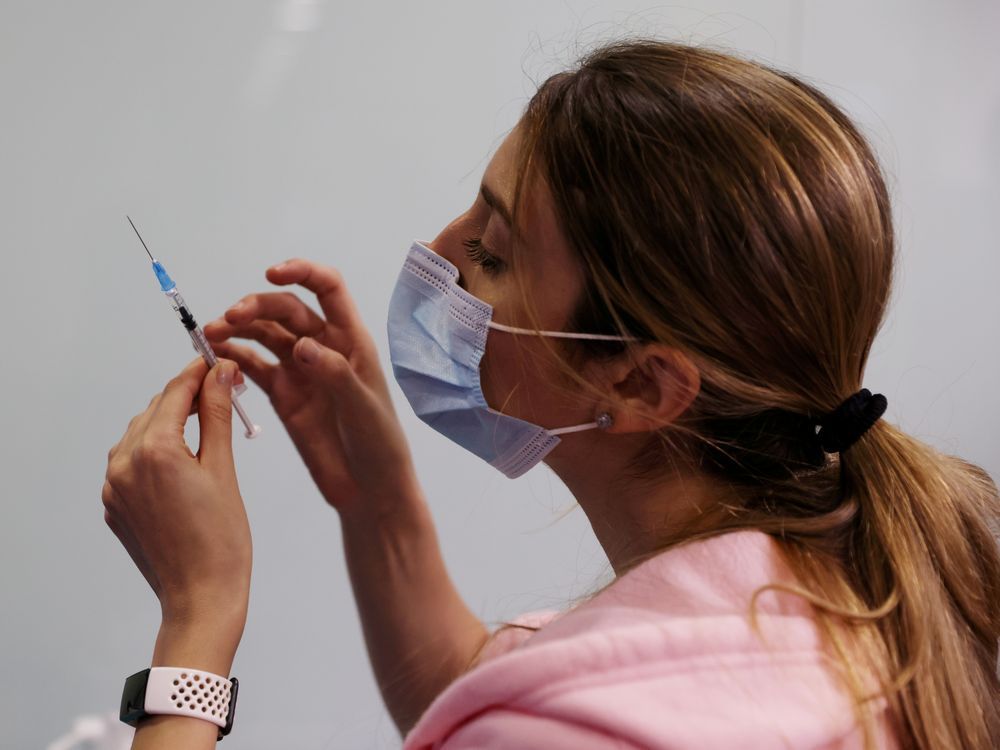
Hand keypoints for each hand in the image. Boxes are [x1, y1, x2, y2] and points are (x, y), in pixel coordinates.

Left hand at [102, 357, 251, 630]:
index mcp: (155, 450)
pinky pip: (131, 463)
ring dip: (169, 422)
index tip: (219, 362)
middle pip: (156, 409)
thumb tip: (221, 373)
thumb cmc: (222, 539)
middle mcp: (124, 464)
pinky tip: (183, 460)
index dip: (199, 372)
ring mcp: (114, 487)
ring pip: (140, 434)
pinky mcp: (114, 506)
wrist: (201, 596)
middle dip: (187, 397)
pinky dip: (155, 451)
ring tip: (205, 425)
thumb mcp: (224, 468)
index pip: (176, 392)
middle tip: (222, 393)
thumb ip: (217, 415)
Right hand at [202, 259, 417, 515]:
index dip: (302, 273)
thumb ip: (335, 375)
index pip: (328, 288)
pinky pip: (254, 366)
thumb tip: (303, 345)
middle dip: (257, 306)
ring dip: (239, 328)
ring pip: (266, 334)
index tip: (272, 274)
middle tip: (230, 317)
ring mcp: (301, 369)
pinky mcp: (284, 394)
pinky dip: (233, 357)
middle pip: (287, 309)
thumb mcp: (363, 408)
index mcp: (351, 340)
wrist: (369, 489)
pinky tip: (213, 356)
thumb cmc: (379, 444)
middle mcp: (324, 347)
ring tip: (211, 334)